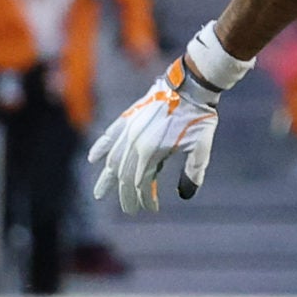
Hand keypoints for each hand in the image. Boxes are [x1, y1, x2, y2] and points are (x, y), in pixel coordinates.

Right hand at [89, 29, 249, 212]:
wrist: (189, 86)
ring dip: (108, 178)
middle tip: (129, 210)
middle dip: (126, 195)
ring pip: (113, 159)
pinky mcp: (129, 117)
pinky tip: (94, 159)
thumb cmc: (199, 118)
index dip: (145, 198)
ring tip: (100, 192)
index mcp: (151, 152)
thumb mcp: (202, 149)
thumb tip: (185, 195)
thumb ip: (193, 173)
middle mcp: (135, 142)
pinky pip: (110, 135)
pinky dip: (102, 147)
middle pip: (125, 176)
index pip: (142, 183)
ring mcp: (130, 129)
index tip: (152, 208)